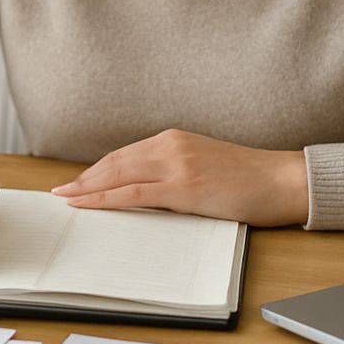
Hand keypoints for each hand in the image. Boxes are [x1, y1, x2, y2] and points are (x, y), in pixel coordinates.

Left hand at [50, 129, 308, 225]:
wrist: (283, 180)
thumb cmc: (251, 178)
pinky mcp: (184, 187)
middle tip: (60, 191)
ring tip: (65, 199)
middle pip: (115, 162)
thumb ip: (176, 172)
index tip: (77, 180)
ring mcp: (177, 165)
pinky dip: (104, 198)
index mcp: (175, 139)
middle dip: (84, 178)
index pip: (125, 154)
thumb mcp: (205, 166)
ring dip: (87, 188)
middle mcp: (171, 145)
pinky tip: (87, 204)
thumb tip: (148, 191)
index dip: (97, 169)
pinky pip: (134, 193)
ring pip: (118, 174)